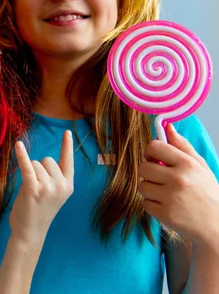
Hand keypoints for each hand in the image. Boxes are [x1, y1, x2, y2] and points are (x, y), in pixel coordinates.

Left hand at [9, 130, 73, 241]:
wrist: (30, 232)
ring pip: (35, 164)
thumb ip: (53, 178)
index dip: (67, 146)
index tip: (67, 132)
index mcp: (68, 186)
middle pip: (46, 160)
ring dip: (29, 174)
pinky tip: (17, 145)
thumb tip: (41, 162)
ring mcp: (48, 187)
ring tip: (29, 192)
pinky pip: (27, 166)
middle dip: (38, 169)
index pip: (68, 161)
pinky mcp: (33, 188)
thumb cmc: (39, 211)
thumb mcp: (54, 194)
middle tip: (36, 189)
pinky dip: (21, 155)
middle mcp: (61, 185)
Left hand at [138, 123, 218, 248]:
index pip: (153, 147)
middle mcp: (177, 179)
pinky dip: (153, 204)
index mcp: (187, 164)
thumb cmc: (207, 193)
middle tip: (161, 178)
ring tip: (166, 194)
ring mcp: (170, 197)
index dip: (151, 152)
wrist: (216, 225)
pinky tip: (167, 206)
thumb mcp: (200, 167)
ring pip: (142, 185)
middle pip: (143, 166)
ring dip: (150, 189)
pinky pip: (145, 203)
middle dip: (149, 172)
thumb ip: (182, 146)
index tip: (156, 159)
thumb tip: (167, 127)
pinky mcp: (164, 213)